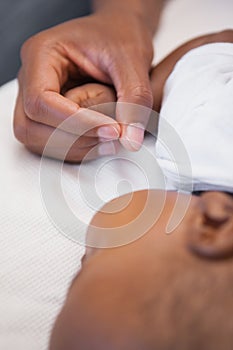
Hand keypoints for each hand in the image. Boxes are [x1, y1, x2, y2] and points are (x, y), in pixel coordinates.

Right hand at [13, 11, 153, 161]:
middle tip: (112, 136)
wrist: (118, 34)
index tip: (112, 130)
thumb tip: (130, 139)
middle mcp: (32, 79)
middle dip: (73, 139)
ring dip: (74, 147)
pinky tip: (102, 141)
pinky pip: (50, 143)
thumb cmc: (119, 36)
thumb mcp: (132, 59)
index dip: (75, 122)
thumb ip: (134, 98)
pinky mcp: (48, 115)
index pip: (41, 101)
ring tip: (110, 139)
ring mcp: (37, 99)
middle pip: (30, 126)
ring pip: (37, 139)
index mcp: (41, 54)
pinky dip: (77, 149)